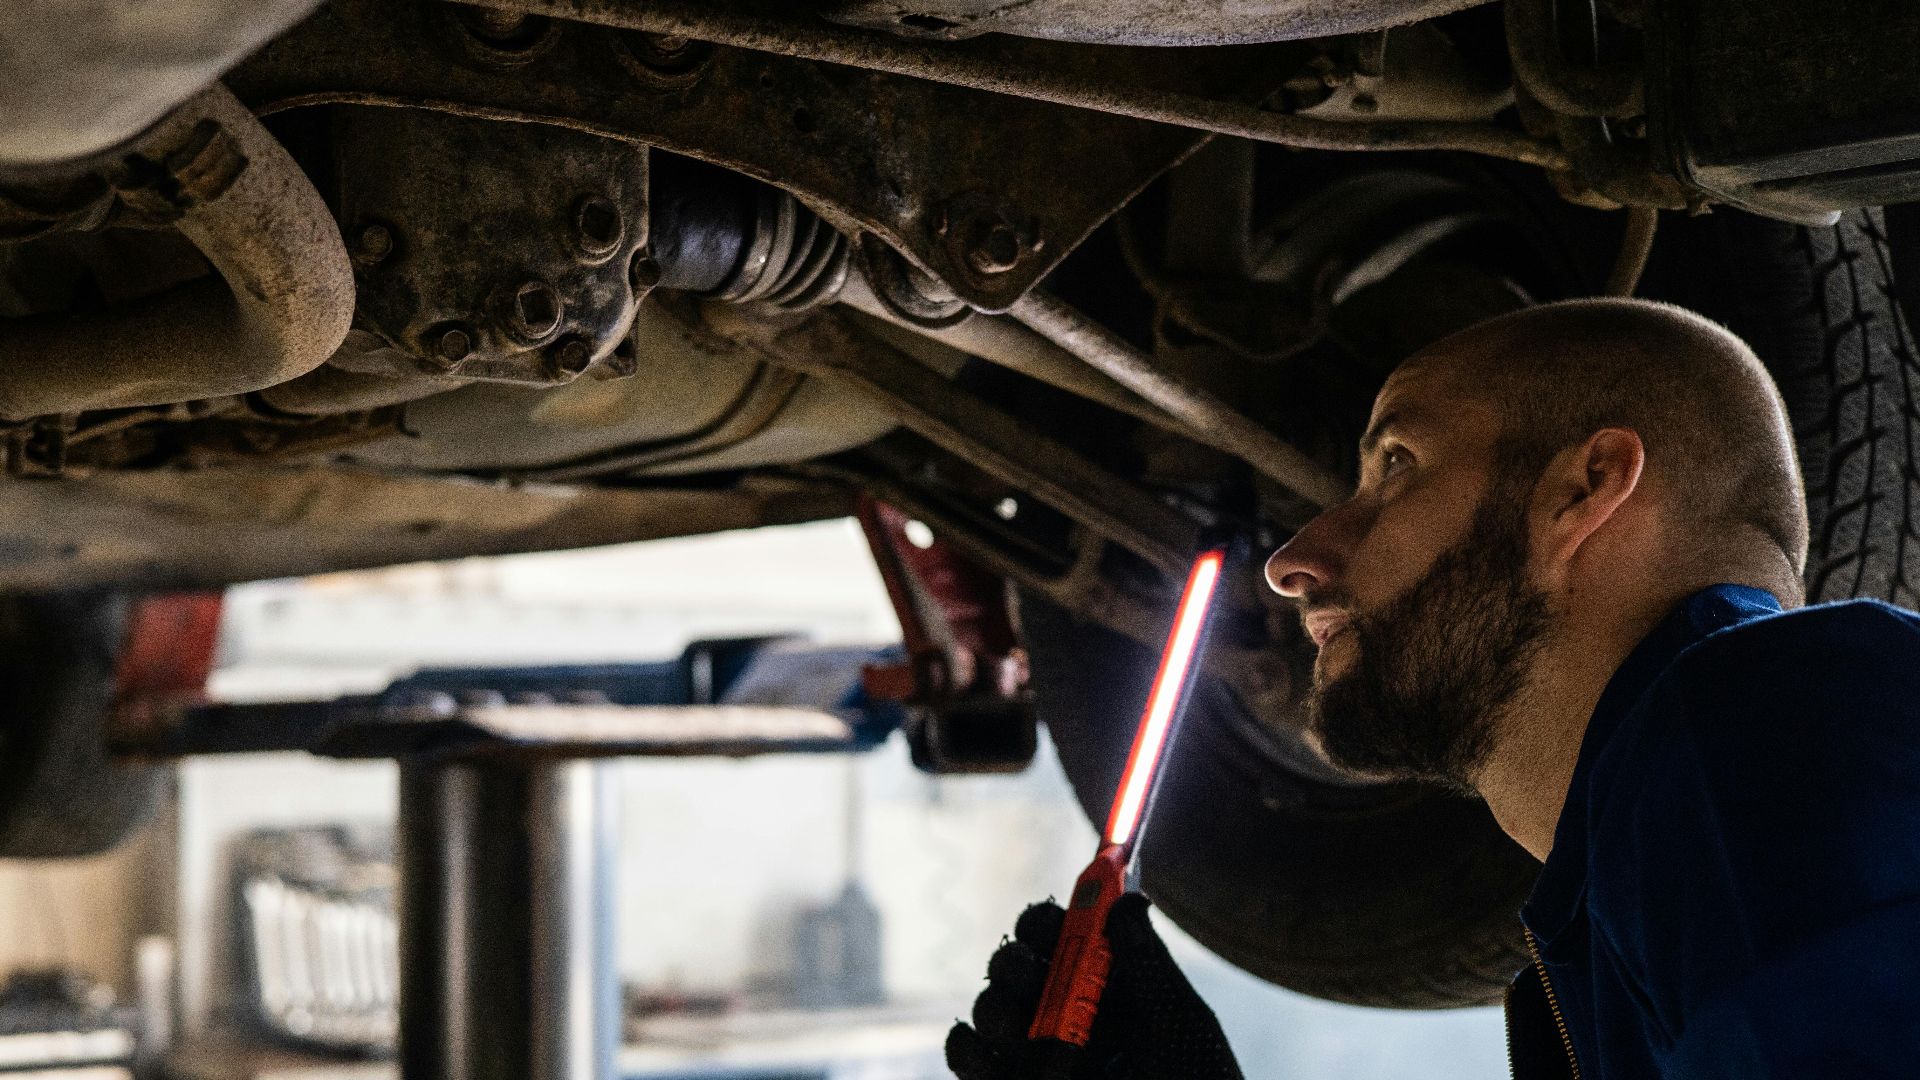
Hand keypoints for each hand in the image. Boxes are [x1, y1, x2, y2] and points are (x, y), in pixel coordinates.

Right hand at [947, 893, 1243, 1079]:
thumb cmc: (1197, 1078)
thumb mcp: (1178, 1020)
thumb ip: (1148, 963)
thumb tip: (1126, 900)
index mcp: (1102, 982)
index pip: (1059, 933)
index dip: (1047, 920)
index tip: (1052, 922)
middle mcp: (1063, 1010)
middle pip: (1015, 966)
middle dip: (1013, 961)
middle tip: (1027, 970)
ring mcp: (1036, 1051)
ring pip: (989, 1010)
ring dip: (993, 1006)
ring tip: (1013, 1025)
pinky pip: (970, 1060)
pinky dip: (966, 1049)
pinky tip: (987, 1052)